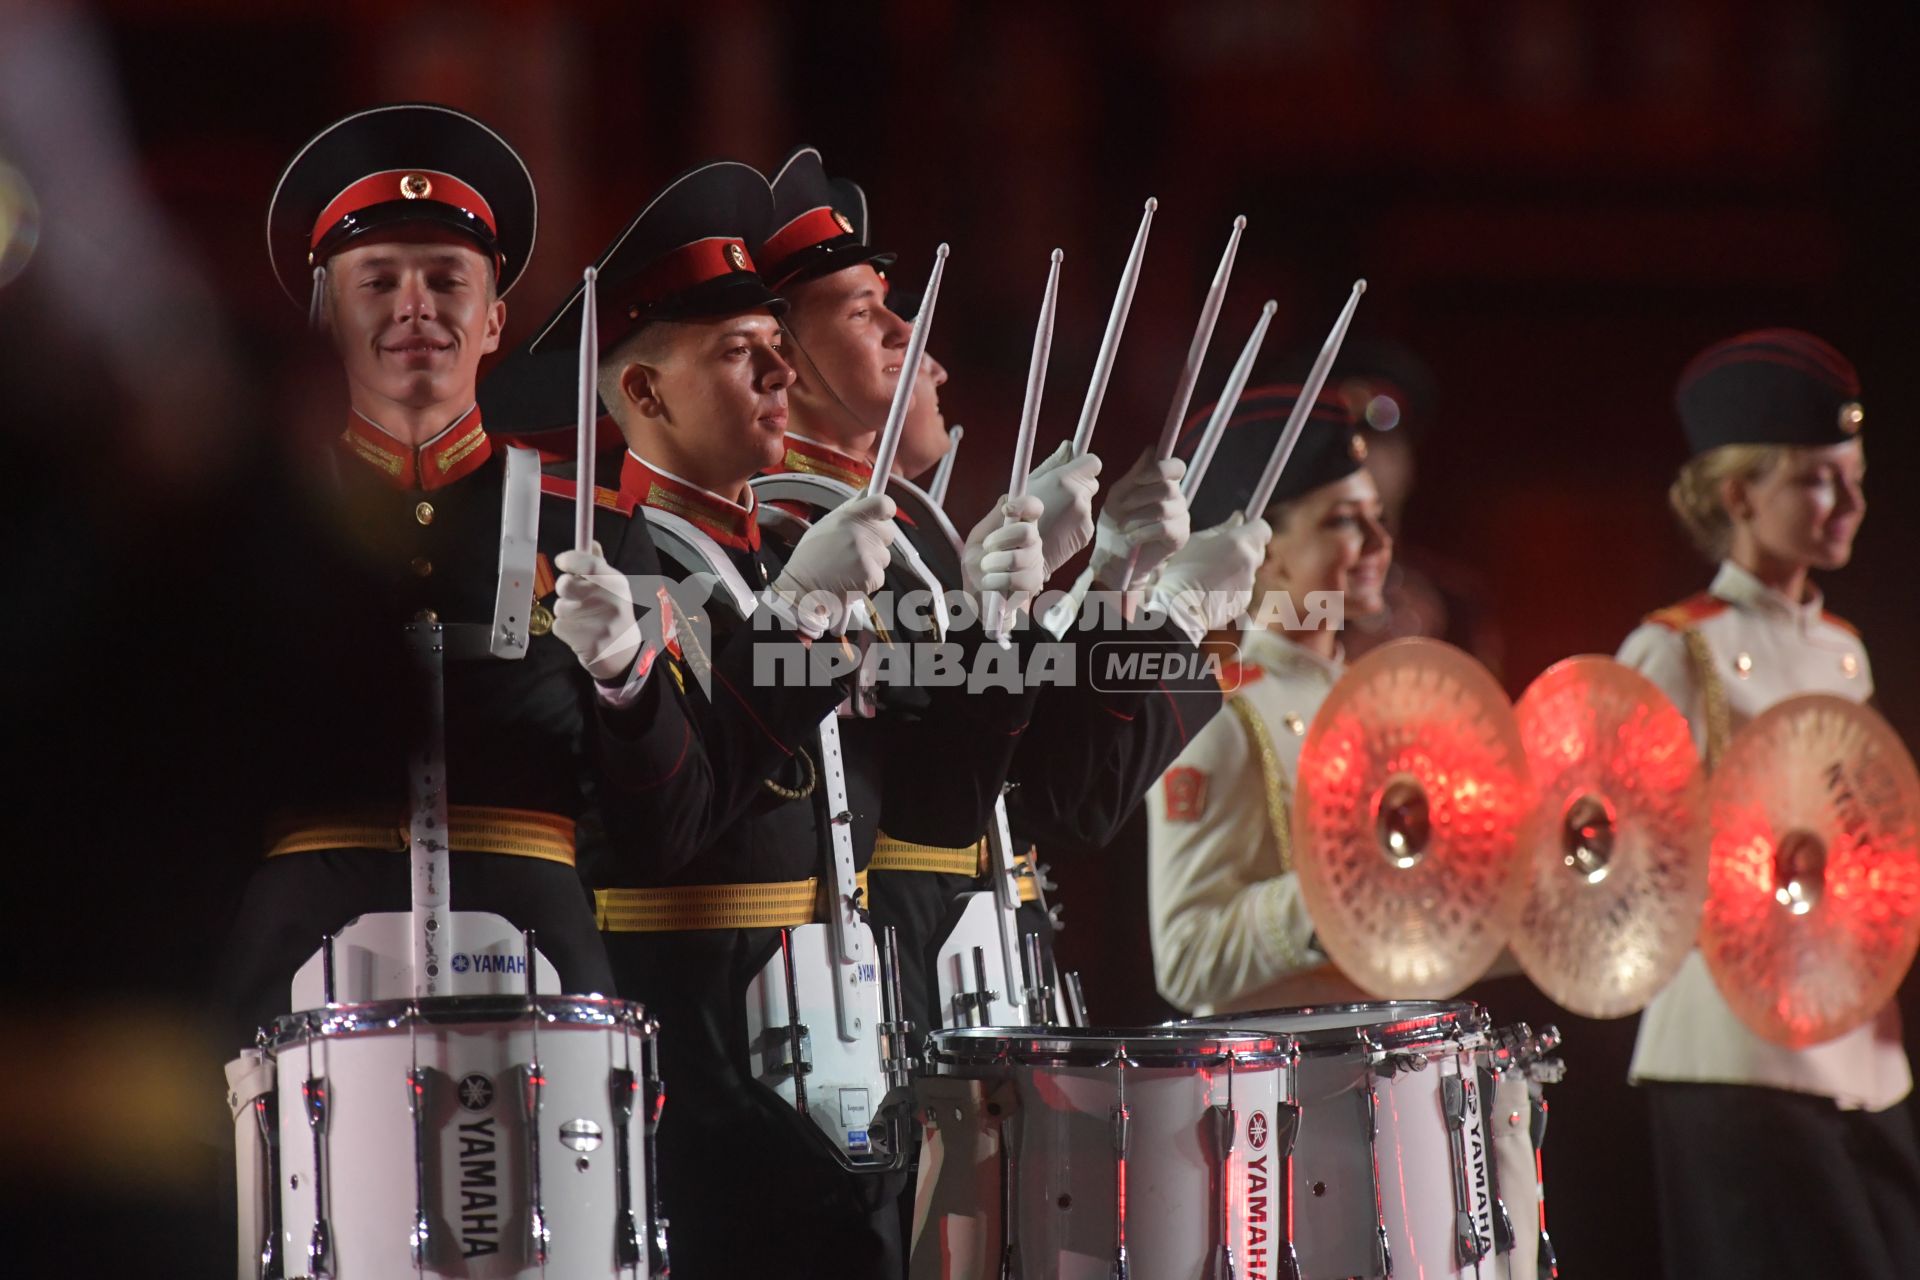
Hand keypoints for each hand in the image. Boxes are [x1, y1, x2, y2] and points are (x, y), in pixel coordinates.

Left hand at [553, 543, 641, 680]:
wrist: (624, 654)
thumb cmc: (614, 615)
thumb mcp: (614, 588)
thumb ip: (598, 566)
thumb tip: (589, 541)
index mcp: (617, 583)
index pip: (589, 564)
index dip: (570, 559)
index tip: (562, 561)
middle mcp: (611, 601)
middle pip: (565, 585)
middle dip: (563, 589)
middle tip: (573, 595)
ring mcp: (600, 623)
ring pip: (560, 607)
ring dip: (565, 612)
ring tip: (583, 619)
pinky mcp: (587, 642)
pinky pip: (558, 626)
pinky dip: (565, 630)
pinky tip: (580, 633)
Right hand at [766, 493, 897, 636]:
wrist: (802, 588)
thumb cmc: (811, 557)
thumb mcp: (825, 524)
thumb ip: (849, 509)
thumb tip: (868, 493)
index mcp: (849, 517)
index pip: (884, 504)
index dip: (887, 509)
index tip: (883, 515)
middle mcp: (860, 533)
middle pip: (888, 532)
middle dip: (877, 540)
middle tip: (857, 549)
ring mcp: (867, 555)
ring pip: (884, 556)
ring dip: (872, 561)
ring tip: (849, 567)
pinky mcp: (871, 575)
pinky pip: (879, 575)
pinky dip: (869, 579)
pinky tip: (851, 579)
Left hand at [961, 493, 1045, 622]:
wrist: (976, 593)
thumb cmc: (978, 562)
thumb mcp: (979, 537)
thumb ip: (993, 519)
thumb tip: (1007, 501)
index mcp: (1020, 525)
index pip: (1034, 507)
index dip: (1025, 504)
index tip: (1008, 510)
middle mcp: (1032, 541)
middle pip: (1027, 532)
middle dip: (1002, 538)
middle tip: (987, 548)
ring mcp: (1035, 562)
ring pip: (1023, 557)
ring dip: (999, 563)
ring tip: (985, 569)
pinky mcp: (1033, 583)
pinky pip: (1023, 580)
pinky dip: (1001, 581)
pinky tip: (990, 583)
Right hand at [1024, 440, 1100, 575]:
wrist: (1020, 555)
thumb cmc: (1017, 516)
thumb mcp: (1028, 483)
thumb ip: (1052, 463)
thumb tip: (1068, 446)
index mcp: (1064, 481)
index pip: (1093, 462)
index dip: (1083, 464)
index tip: (1074, 468)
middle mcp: (1080, 498)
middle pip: (1091, 483)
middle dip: (1078, 485)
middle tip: (1058, 495)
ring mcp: (1085, 518)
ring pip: (1087, 502)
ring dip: (1075, 505)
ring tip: (1053, 516)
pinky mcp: (1087, 534)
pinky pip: (1085, 520)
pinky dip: (1075, 522)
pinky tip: (1057, 529)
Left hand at [1088, 450, 1189, 588]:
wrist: (1117, 559)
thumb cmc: (1117, 525)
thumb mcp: (1119, 497)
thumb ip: (1134, 476)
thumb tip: (1150, 450)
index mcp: (1164, 484)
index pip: (1175, 466)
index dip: (1159, 469)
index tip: (1139, 479)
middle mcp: (1177, 498)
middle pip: (1167, 487)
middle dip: (1139, 497)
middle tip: (1122, 509)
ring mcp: (1182, 517)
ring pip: (1163, 508)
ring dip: (1137, 517)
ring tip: (1123, 527)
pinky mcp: (1180, 536)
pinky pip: (1164, 528)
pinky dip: (1143, 532)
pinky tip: (1132, 539)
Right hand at [1145, 513, 1270, 644]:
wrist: (1177, 609)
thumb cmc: (1180, 569)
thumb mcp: (1197, 540)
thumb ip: (1223, 527)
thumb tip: (1239, 518)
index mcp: (1239, 542)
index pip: (1263, 529)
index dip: (1253, 528)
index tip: (1242, 529)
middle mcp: (1249, 563)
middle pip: (1257, 550)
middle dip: (1245, 548)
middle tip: (1222, 551)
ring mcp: (1248, 585)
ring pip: (1249, 570)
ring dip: (1236, 569)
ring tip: (1210, 575)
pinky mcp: (1243, 602)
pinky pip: (1242, 589)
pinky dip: (1231, 588)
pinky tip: (1211, 590)